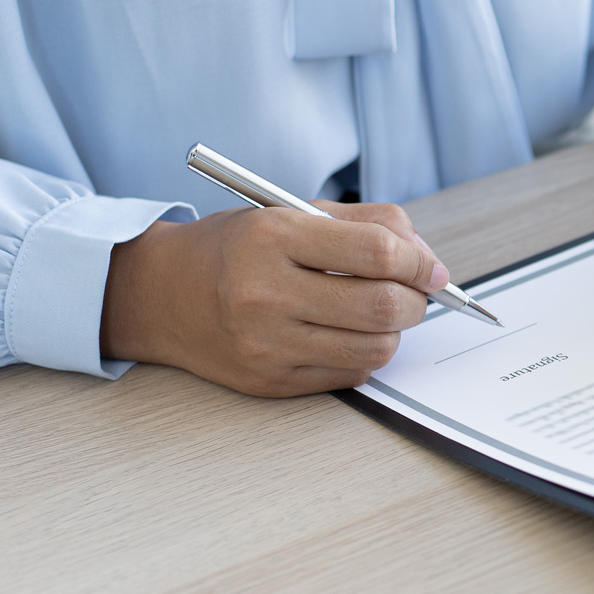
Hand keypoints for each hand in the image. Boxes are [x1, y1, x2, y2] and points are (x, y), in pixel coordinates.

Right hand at [100, 201, 448, 396]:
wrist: (162, 294)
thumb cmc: (239, 248)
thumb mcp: (294, 212)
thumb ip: (368, 225)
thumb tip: (426, 260)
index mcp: (273, 237)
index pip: (378, 253)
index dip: (420, 262)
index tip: (432, 269)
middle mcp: (265, 292)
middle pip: (383, 307)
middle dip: (416, 301)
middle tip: (415, 293)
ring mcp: (265, 343)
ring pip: (375, 348)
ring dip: (394, 332)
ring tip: (379, 313)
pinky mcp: (270, 381)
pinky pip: (350, 374)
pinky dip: (364, 354)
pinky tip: (344, 333)